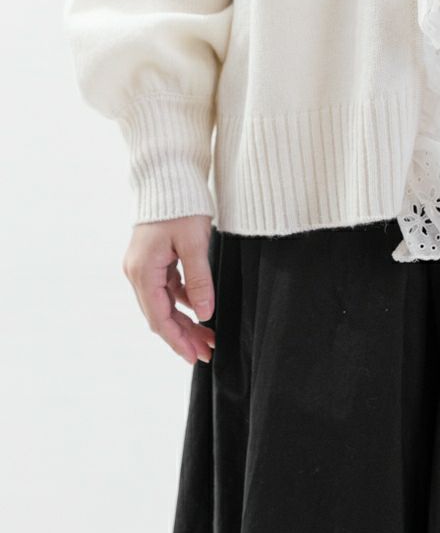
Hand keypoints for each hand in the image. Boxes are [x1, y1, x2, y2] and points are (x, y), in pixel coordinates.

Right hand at [121, 214, 215, 364]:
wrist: (170, 175)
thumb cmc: (182, 205)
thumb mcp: (195, 243)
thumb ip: (199, 280)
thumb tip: (204, 314)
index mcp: (143, 270)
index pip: (159, 317)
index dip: (177, 341)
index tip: (195, 357)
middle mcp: (137, 271)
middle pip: (160, 314)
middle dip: (183, 336)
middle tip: (208, 352)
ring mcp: (143, 265)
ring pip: (164, 304)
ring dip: (184, 321)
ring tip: (209, 337)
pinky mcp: (153, 259)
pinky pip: (167, 289)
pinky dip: (183, 302)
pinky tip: (200, 310)